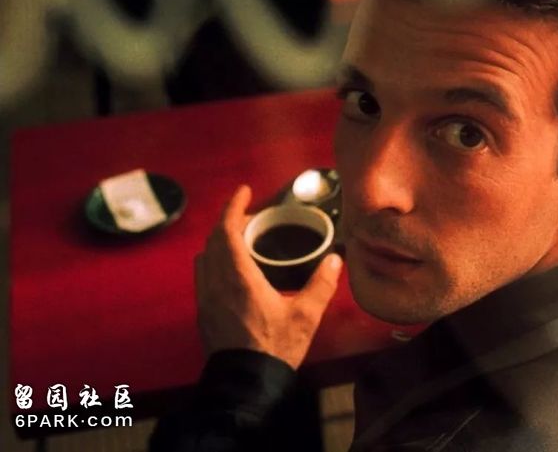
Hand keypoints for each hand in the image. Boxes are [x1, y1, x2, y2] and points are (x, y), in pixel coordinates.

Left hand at [194, 185, 342, 368]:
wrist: (246, 384)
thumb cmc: (275, 348)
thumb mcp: (306, 316)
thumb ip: (321, 284)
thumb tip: (336, 259)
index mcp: (238, 278)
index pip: (228, 231)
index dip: (234, 207)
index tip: (244, 192)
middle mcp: (215, 283)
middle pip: (214, 240)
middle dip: (230, 222)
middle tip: (252, 217)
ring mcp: (206, 299)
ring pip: (205, 257)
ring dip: (219, 242)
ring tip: (241, 240)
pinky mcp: (204, 313)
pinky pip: (203, 275)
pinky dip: (215, 261)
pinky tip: (232, 271)